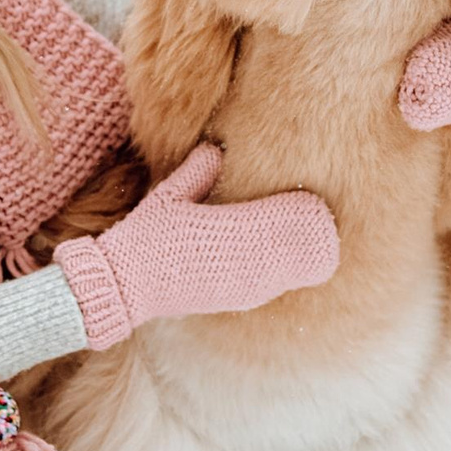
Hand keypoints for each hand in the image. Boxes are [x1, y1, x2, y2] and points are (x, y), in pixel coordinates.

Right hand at [52, 144, 338, 348]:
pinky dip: (289, 274)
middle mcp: (239, 260)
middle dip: (309, 233)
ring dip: (303, 256)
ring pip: (288, 270)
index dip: (299, 209)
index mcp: (224, 228)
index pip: (276, 218)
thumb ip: (196, 172)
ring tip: (321, 242)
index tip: (312, 199)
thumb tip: (215, 149)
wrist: (125, 286)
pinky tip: (298, 267)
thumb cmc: (145, 237)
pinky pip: (274, 287)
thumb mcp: (168, 197)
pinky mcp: (236, 301)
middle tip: (325, 219)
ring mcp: (240, 285)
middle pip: (290, 246)